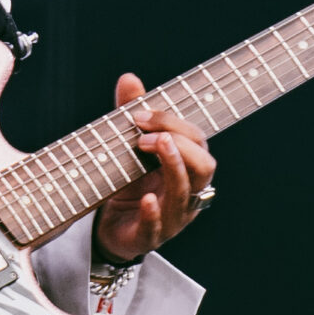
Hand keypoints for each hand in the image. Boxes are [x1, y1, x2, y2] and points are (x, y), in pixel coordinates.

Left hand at [92, 72, 215, 264]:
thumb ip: (131, 115)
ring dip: (171, 167)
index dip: (173, 124)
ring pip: (186, 195)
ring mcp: (172, 217)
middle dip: (180, 144)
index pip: (197, 141)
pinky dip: (154, 212)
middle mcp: (187, 193)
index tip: (139, 114)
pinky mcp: (149, 236)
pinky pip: (158, 227)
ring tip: (150, 146)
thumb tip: (129, 78)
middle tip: (145, 135)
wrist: (109, 229)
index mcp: (188, 169)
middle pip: (204, 167)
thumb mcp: (128, 147)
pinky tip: (145, 199)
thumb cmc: (128, 185)